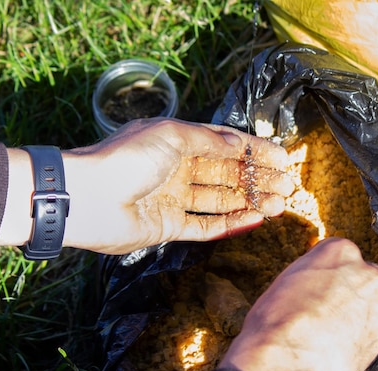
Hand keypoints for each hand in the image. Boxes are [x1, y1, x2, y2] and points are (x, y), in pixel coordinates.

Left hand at [61, 118, 291, 253]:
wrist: (89, 198)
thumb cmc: (128, 158)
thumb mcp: (171, 136)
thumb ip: (209, 140)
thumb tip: (239, 144)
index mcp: (177, 143)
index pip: (224, 145)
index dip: (253, 152)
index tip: (282, 158)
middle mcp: (178, 170)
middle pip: (227, 174)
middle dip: (258, 178)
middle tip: (288, 185)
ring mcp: (174, 199)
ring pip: (220, 200)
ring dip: (250, 201)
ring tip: (280, 204)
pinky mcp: (170, 226)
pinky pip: (206, 225)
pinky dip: (230, 223)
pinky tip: (254, 219)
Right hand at [219, 237, 377, 370]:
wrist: (287, 359)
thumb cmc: (277, 319)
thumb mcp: (286, 281)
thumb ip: (312, 274)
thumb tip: (316, 282)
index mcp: (340, 251)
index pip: (340, 253)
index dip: (328, 272)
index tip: (319, 284)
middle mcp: (366, 273)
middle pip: (363, 276)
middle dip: (350, 289)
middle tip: (328, 307)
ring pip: (371, 305)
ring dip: (357, 314)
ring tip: (331, 332)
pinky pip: (372, 331)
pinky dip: (359, 337)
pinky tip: (338, 346)